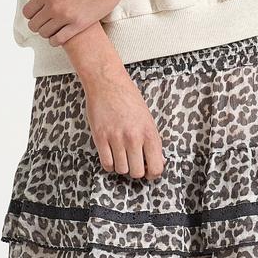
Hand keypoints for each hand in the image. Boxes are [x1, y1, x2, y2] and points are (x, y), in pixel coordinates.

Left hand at [20, 0, 127, 45]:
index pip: (28, 11)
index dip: (32, 15)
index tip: (39, 15)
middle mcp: (53, 4)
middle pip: (34, 25)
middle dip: (38, 25)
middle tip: (47, 24)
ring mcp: (66, 15)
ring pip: (44, 33)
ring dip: (47, 33)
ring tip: (54, 29)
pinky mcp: (79, 24)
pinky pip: (59, 40)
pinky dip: (56, 41)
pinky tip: (60, 37)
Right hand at [83, 66, 165, 180]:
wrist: (107, 83)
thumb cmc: (128, 98)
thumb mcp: (147, 119)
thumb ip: (152, 141)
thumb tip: (157, 160)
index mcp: (149, 133)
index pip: (156, 167)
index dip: (153, 174)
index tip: (149, 172)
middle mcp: (133, 138)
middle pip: (137, 172)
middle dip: (136, 171)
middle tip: (134, 164)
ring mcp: (116, 138)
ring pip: (121, 170)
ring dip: (121, 166)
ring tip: (121, 156)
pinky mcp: (100, 137)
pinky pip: (106, 163)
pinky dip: (109, 164)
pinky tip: (111, 155)